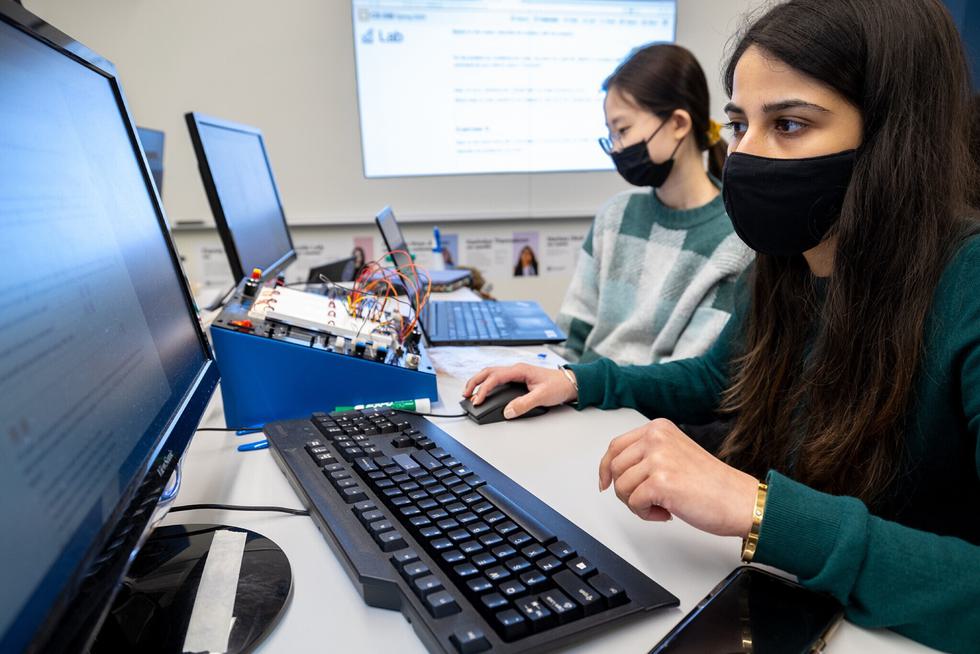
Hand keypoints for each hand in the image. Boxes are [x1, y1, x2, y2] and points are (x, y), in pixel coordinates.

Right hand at [462, 363, 577, 418]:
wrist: (570, 383)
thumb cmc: (559, 386)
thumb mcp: (542, 396)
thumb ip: (524, 404)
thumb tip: (508, 411)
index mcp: (519, 370)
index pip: (495, 377)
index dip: (483, 389)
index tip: (478, 400)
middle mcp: (516, 369)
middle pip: (488, 372)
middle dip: (474, 382)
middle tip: (465, 394)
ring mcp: (516, 373)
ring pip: (491, 374)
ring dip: (479, 382)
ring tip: (470, 393)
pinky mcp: (518, 379)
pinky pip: (498, 379)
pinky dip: (487, 384)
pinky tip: (484, 391)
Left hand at [598, 418, 758, 537]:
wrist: (740, 500)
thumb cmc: (712, 484)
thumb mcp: (674, 454)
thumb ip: (647, 455)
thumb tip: (614, 470)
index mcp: (659, 428)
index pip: (615, 446)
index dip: (606, 468)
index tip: (605, 482)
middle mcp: (657, 438)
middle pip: (614, 467)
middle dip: (625, 491)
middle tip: (646, 501)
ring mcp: (658, 458)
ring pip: (621, 486)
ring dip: (637, 504)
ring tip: (661, 506)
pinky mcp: (661, 482)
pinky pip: (634, 503)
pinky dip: (646, 514)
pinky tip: (666, 513)